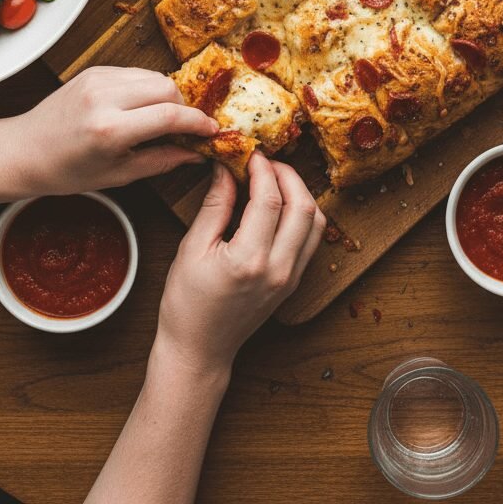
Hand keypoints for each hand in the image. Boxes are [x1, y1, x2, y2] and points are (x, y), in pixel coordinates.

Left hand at [6, 66, 217, 194]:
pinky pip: (136, 73)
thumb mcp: (118, 174)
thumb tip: (197, 153)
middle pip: (167, 88)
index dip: (197, 122)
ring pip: (154, 77)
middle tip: (185, 128)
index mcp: (109, 129)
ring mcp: (98, 79)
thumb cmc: (67, 171)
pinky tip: (141, 109)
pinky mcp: (94, 71)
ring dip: (167, 96)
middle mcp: (104, 98)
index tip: (212, 131)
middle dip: (184, 107)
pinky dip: (147, 89)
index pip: (169, 115)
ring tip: (162, 119)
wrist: (24, 150)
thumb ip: (162, 161)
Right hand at [153, 153, 325, 376]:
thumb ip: (214, 206)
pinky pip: (312, 239)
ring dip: (300, 193)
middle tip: (265, 162)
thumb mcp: (192, 249)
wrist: (199, 351)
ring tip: (274, 179)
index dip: (262, 169)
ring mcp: (291, 277)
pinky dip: (303, 214)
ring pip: (316, 221)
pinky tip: (281, 205)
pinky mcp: (294, 282)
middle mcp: (278, 269)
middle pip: (303, 206)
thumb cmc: (186, 304)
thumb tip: (226, 168)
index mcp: (249, 260)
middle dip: (287, 175)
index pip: (269, 199)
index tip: (250, 153)